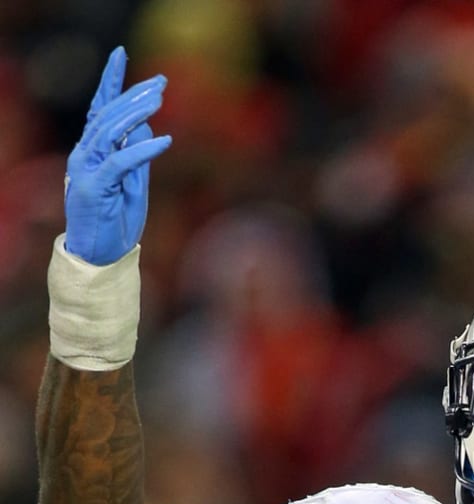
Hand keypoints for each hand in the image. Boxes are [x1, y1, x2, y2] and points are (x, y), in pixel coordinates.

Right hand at [64, 47, 171, 265]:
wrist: (100, 256)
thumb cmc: (117, 220)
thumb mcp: (134, 183)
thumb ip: (137, 155)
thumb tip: (147, 126)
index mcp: (93, 151)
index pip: (99, 107)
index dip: (111, 80)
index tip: (123, 54)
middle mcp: (86, 155)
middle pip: (107, 113)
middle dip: (133, 94)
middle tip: (161, 81)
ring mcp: (87, 170)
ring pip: (111, 131)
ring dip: (137, 114)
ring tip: (160, 100)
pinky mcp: (95, 188)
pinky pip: (121, 161)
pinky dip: (143, 149)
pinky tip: (165, 140)